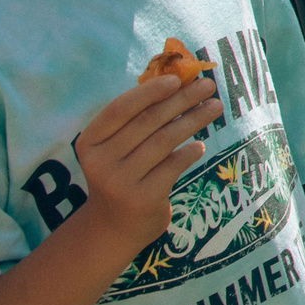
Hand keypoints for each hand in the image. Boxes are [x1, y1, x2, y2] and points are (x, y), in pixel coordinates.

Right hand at [72, 75, 220, 252]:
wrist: (115, 226)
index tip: (177, 79)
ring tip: (215, 108)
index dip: (149, 91)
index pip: (120, 108)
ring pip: (164, 141)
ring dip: (194, 120)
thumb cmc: (124, 172)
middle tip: (208, 87)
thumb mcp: (119, 147)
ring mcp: (120, 182)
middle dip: (182, 100)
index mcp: (90, 142)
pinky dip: (189, 152)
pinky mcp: (142, 198)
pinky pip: (173, 166)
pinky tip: (199, 146)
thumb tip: (180, 81)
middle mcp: (100, 162)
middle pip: (147, 121)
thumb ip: (139, 118)